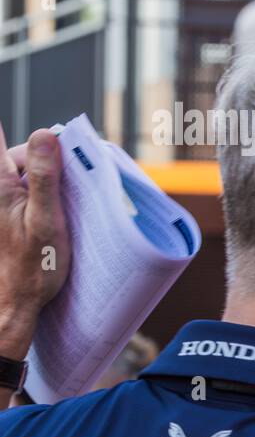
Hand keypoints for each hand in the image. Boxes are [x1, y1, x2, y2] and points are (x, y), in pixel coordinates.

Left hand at [0, 124, 69, 357]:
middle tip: (66, 187)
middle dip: (42, 162)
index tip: (49, 140)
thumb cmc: (33, 267)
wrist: (13, 302)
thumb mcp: (46, 219)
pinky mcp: (3, 214)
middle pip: (15, 154)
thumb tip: (44, 135)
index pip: (0, 140)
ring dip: (42, 182)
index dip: (32, 140)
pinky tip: (49, 216)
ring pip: (20, 173)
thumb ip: (45, 177)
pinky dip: (37, 197)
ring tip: (59, 208)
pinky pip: (22, 192)